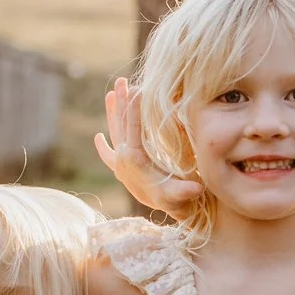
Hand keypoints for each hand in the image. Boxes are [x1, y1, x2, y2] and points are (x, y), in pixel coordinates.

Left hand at [94, 77, 201, 215]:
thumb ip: (185, 190)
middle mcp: (123, 159)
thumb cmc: (178, 200)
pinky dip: (103, 146)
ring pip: (113, 133)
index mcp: (134, 158)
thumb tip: (196, 188)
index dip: (135, 108)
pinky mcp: (121, 172)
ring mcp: (120, 165)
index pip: (133, 127)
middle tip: (122, 81)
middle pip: (120, 124)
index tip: (138, 88)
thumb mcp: (181, 193)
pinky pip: (108, 156)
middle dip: (122, 102)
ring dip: (112, 113)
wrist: (170, 213)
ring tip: (110, 93)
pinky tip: (98, 137)